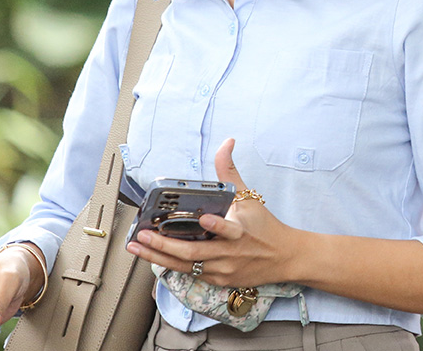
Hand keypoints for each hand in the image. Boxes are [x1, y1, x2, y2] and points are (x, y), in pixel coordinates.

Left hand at [126, 138, 297, 287]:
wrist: (284, 257)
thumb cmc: (265, 227)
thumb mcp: (250, 198)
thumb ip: (230, 172)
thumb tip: (226, 143)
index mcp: (241, 231)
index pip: (229, 229)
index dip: (216, 225)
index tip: (204, 218)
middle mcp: (230, 253)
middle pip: (193, 253)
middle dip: (164, 245)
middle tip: (143, 234)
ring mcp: (223, 269)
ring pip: (185, 266)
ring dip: (158, 256)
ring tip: (138, 246)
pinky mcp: (220, 280)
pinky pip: (190, 274)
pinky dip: (171, 265)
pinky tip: (153, 256)